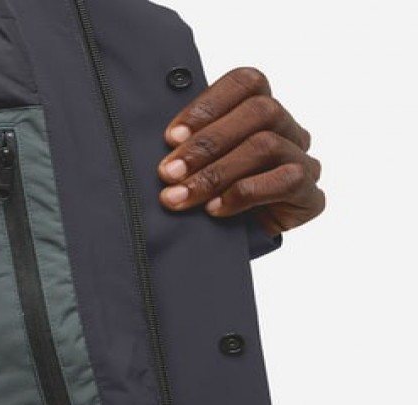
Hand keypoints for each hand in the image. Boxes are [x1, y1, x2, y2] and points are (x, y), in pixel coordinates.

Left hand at [157, 67, 324, 235]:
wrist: (232, 252)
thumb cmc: (211, 203)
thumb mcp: (194, 170)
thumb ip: (188, 149)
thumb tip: (162, 142)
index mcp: (261, 111)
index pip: (246, 83)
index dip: (207, 105)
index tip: (170, 137)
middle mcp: (288, 130)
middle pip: (259, 111)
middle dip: (206, 143)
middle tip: (169, 173)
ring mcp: (302, 161)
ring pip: (267, 145)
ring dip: (216, 172)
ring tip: (181, 196)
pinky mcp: (311, 196)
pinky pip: (287, 180)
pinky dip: (244, 193)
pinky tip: (215, 209)